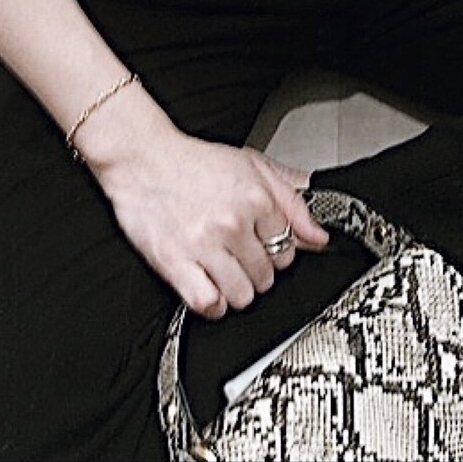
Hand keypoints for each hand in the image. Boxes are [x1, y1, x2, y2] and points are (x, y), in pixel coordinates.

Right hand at [96, 128, 329, 319]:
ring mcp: (204, 245)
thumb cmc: (194, 162)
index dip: (276, 246)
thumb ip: (291, 200)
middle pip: (267, 275)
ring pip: (242, 295)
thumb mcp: (253, 166)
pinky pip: (208, 304)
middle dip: (258, 268)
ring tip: (224, 270)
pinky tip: (209, 287)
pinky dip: (212, 304)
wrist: (144, 159)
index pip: (288, 247)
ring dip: (236, 288)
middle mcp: (233, 223)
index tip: (262, 242)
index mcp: (256, 198)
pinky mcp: (176, 263)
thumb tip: (319, 236)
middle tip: (239, 253)